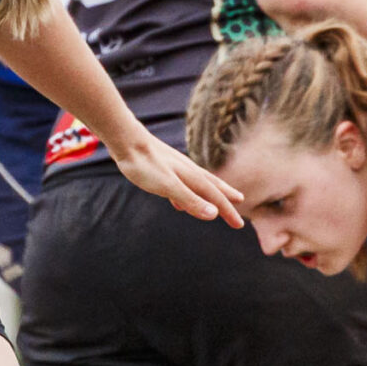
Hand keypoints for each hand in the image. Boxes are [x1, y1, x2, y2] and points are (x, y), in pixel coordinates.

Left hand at [112, 136, 244, 228]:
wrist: (126, 140)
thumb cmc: (145, 164)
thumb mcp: (168, 186)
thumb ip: (190, 200)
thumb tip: (214, 214)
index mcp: (191, 177)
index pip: (215, 197)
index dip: (228, 211)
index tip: (239, 225)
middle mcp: (188, 170)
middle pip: (212, 185)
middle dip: (226, 196)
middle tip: (241, 201)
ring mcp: (176, 168)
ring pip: (198, 183)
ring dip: (209, 193)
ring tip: (215, 201)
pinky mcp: (164, 167)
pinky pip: (181, 183)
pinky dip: (187, 193)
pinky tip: (177, 201)